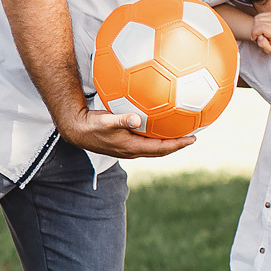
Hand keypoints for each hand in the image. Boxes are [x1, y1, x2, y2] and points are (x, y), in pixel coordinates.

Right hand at [60, 106, 194, 159]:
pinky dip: (156, 137)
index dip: (178, 145)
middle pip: (161, 150)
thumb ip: (122, 119)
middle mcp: (132, 151)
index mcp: (132, 147)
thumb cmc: (92, 124)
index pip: (161, 148)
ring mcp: (128, 149)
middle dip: (177, 145)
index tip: (193, 139)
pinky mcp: (124, 144)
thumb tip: (137, 119)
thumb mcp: (106, 121)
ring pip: (153, 148)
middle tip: (192, 137)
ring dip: (168, 142)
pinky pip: (146, 142)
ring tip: (180, 133)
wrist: (77, 130)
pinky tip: (158, 126)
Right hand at [245, 10, 270, 55]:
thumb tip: (260, 37)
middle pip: (258, 23)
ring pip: (257, 19)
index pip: (262, 28)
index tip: (253, 39)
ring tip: (258, 33)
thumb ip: (264, 46)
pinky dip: (256, 22)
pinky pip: (258, 16)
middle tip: (256, 37)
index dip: (254, 33)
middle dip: (253, 31)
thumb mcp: (269, 50)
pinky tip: (259, 28)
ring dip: (254, 26)